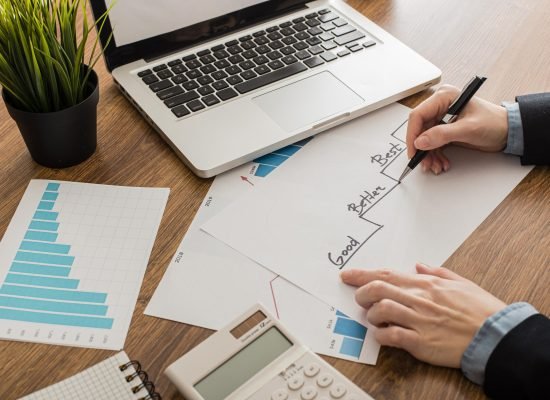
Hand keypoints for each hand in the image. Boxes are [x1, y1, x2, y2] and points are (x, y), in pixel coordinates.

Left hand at [340, 264, 505, 367]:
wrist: (496, 335)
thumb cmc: (480, 309)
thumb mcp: (460, 282)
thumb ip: (436, 272)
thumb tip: (418, 265)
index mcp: (425, 284)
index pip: (385, 274)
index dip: (361, 274)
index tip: (346, 275)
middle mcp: (418, 299)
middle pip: (377, 289)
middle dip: (361, 293)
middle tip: (359, 299)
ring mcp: (418, 321)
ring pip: (380, 310)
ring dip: (370, 314)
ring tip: (374, 319)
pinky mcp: (421, 342)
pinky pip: (391, 336)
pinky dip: (380, 335)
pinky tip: (382, 335)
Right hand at [407, 85, 508, 174]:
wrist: (508, 131)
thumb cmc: (494, 123)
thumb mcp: (468, 129)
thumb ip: (442, 134)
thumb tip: (420, 141)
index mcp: (444, 97)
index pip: (418, 115)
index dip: (413, 134)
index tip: (414, 150)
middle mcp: (440, 106)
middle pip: (420, 129)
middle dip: (422, 148)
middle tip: (424, 162)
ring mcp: (442, 118)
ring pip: (425, 139)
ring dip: (428, 154)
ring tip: (435, 165)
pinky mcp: (445, 129)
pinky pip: (433, 143)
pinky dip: (435, 155)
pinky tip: (441, 162)